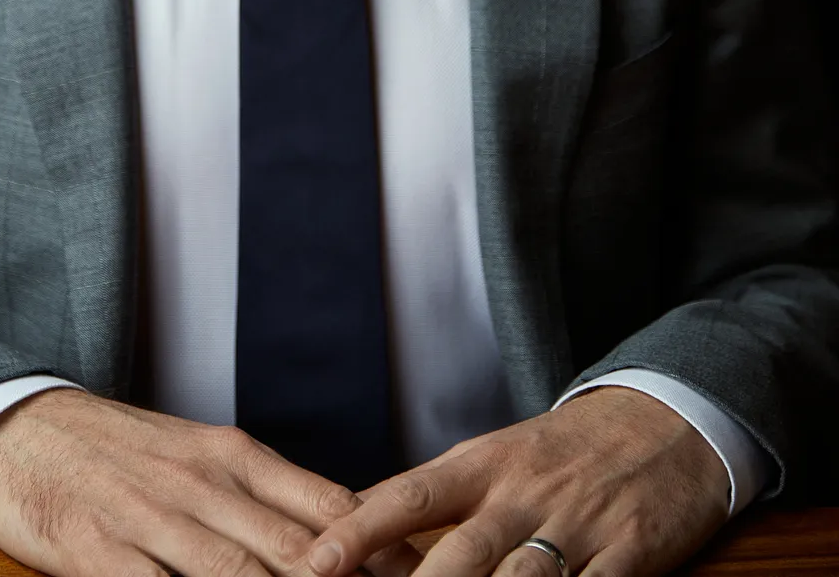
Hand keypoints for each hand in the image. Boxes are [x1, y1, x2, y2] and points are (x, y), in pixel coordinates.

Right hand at [0, 389, 421, 576]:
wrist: (26, 428)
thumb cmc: (126, 450)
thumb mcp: (204, 455)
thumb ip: (268, 494)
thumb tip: (344, 531)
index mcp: (235, 457)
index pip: (328, 505)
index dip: (382, 549)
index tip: (427, 573)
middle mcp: (202, 485)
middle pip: (294, 550)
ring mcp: (150, 519)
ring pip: (234, 575)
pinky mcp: (97, 552)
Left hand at [306, 387, 730, 576]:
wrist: (668, 420)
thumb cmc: (562, 450)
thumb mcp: (493, 456)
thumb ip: (430, 493)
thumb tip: (353, 519)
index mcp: (483, 465)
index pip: (409, 497)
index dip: (358, 532)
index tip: (315, 562)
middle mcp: (524, 494)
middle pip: (459, 552)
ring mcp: (578, 525)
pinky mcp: (630, 553)